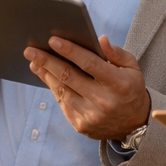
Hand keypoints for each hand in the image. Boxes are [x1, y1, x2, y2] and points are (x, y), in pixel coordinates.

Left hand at [25, 35, 150, 141]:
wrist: (134, 125)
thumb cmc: (131, 90)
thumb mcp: (132, 68)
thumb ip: (116, 53)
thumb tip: (100, 39)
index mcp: (118, 83)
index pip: (89, 63)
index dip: (69, 51)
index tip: (52, 40)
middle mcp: (103, 100)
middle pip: (69, 77)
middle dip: (47, 61)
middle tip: (30, 51)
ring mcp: (91, 115)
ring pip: (61, 91)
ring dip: (45, 75)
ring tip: (34, 62)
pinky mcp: (81, 125)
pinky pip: (63, 104)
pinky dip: (53, 89)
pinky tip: (46, 78)